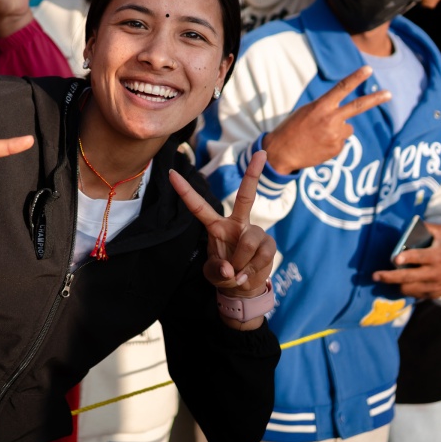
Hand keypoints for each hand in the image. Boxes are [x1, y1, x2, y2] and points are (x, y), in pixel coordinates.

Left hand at [170, 151, 277, 300]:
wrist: (243, 288)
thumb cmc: (224, 274)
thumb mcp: (213, 275)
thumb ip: (217, 271)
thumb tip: (230, 269)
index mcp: (216, 226)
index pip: (198, 206)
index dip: (185, 191)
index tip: (172, 173)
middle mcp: (237, 224)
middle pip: (245, 197)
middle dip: (253, 174)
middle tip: (262, 153)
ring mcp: (254, 232)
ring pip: (248, 242)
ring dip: (241, 263)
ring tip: (238, 274)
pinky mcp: (268, 243)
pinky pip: (261, 255)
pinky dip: (252, 271)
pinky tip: (247, 275)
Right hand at [262, 66, 390, 174]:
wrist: (281, 153)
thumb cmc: (291, 129)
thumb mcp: (306, 112)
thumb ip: (327, 111)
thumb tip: (347, 122)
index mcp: (320, 106)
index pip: (341, 88)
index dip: (356, 78)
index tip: (368, 69)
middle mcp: (330, 119)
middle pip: (358, 107)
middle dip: (375, 99)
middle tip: (389, 93)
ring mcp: (335, 135)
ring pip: (347, 129)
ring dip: (337, 131)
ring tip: (318, 136)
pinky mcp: (336, 149)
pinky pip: (341, 142)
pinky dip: (332, 143)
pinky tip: (319, 145)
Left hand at [372, 223, 440, 299]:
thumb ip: (429, 227)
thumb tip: (411, 224)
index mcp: (438, 256)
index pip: (420, 258)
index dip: (407, 258)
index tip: (395, 259)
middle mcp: (435, 273)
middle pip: (409, 277)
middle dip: (390, 277)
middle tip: (375, 275)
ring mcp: (433, 285)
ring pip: (409, 289)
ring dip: (395, 283)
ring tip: (385, 277)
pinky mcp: (433, 294)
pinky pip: (414, 294)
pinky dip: (405, 289)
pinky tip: (398, 282)